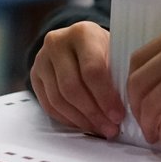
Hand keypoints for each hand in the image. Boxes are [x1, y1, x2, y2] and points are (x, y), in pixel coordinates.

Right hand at [29, 22, 124, 138]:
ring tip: (99, 128)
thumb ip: (119, 75)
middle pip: (72, 87)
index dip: (106, 97)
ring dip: (80, 120)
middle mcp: (57, 42)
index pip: (92, 70)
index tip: (118, 115)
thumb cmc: (103, 49)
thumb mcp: (116, 53)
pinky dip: (67, 119)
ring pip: (58, 99)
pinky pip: (48, 105)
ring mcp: (42, 59)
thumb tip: (126, 109)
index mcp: (83, 33)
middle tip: (109, 128)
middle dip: (93, 113)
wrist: (79, 42)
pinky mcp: (34, 75)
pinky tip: (83, 124)